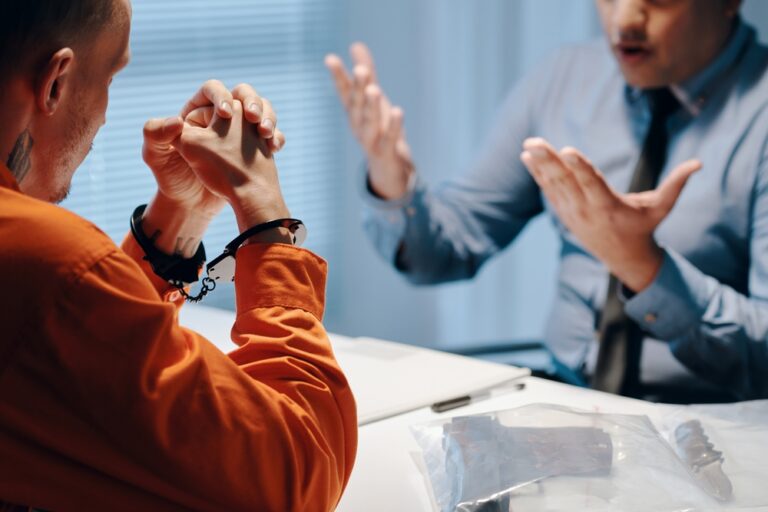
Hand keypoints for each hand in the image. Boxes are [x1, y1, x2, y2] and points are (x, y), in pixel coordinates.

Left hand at [143, 81, 286, 214]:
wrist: (197, 206)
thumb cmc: (174, 180)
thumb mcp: (156, 156)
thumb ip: (155, 133)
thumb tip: (176, 120)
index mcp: (196, 112)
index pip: (212, 90)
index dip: (221, 96)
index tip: (225, 114)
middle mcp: (220, 118)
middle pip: (244, 94)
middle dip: (254, 103)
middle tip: (255, 119)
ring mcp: (240, 132)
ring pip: (262, 110)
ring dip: (269, 117)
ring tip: (267, 134)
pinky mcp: (254, 146)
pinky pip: (272, 133)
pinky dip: (276, 137)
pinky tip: (273, 148)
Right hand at [325, 42, 413, 199]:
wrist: (387, 167)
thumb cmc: (378, 128)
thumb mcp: (372, 99)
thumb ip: (366, 73)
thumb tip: (356, 45)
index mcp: (354, 112)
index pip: (344, 92)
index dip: (338, 76)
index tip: (331, 59)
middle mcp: (358, 125)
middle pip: (357, 105)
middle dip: (359, 87)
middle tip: (362, 70)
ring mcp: (371, 140)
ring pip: (369, 122)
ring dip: (371, 106)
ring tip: (375, 90)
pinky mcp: (386, 152)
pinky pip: (389, 138)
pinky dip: (393, 126)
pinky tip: (397, 111)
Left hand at [520, 137, 701, 291]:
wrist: (622, 258)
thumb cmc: (644, 227)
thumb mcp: (661, 208)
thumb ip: (676, 184)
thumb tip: (699, 163)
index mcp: (608, 206)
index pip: (591, 184)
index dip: (578, 167)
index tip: (567, 149)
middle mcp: (586, 210)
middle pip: (565, 182)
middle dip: (549, 161)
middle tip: (535, 143)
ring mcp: (572, 213)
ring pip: (553, 185)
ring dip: (539, 165)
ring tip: (528, 145)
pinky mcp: (564, 212)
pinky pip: (548, 191)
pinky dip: (537, 174)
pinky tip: (526, 157)